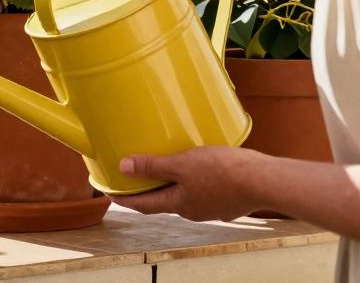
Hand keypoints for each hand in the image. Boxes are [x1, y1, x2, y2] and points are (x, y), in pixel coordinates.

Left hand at [109, 147, 266, 221]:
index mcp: (179, 205)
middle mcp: (194, 210)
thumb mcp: (182, 164)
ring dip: (172, 184)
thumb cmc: (223, 172)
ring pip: (185, 194)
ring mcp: (213, 207)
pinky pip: (204, 189)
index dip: (125, 199)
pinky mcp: (229, 199)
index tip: (109, 193)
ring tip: (165, 168)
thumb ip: (153, 166)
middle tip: (134, 177)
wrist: (265, 180)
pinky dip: (194, 180)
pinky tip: (198, 167)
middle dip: (148, 190)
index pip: (144, 205)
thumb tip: (123, 167)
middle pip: (163, 200)